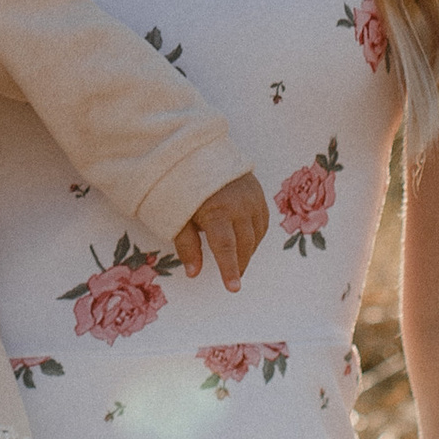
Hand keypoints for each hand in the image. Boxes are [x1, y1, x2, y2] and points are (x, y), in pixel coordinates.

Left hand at [173, 171, 267, 291]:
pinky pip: (261, 221)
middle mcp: (240, 204)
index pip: (226, 248)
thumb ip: (187, 245)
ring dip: (247, 250)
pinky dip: (254, 235)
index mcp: (217, 210)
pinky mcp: (258, 191)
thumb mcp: (176, 214)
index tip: (233, 288)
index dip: (230, 270)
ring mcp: (252, 197)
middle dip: (239, 264)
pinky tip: (244, 240)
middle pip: (245, 244)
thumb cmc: (181, 184)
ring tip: (236, 260)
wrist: (196, 149)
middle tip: (231, 277)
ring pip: (256, 234)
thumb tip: (194, 273)